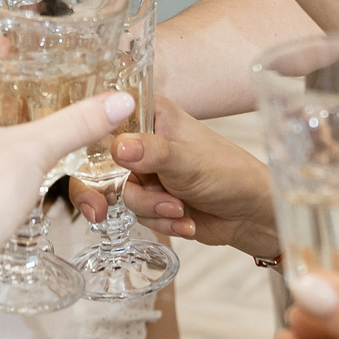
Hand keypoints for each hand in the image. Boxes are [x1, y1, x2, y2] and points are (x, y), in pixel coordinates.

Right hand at [67, 98, 278, 260]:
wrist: (253, 214)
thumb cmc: (228, 173)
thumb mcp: (188, 161)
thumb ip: (152, 153)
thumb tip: (118, 148)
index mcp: (147, 115)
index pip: (102, 118)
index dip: (86, 141)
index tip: (87, 166)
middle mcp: (141, 141)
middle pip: (99, 164)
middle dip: (107, 192)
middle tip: (99, 210)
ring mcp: (145, 172)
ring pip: (120, 196)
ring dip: (151, 209)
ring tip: (180, 209)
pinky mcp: (151, 200)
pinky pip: (137, 216)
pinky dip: (161, 222)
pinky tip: (187, 221)